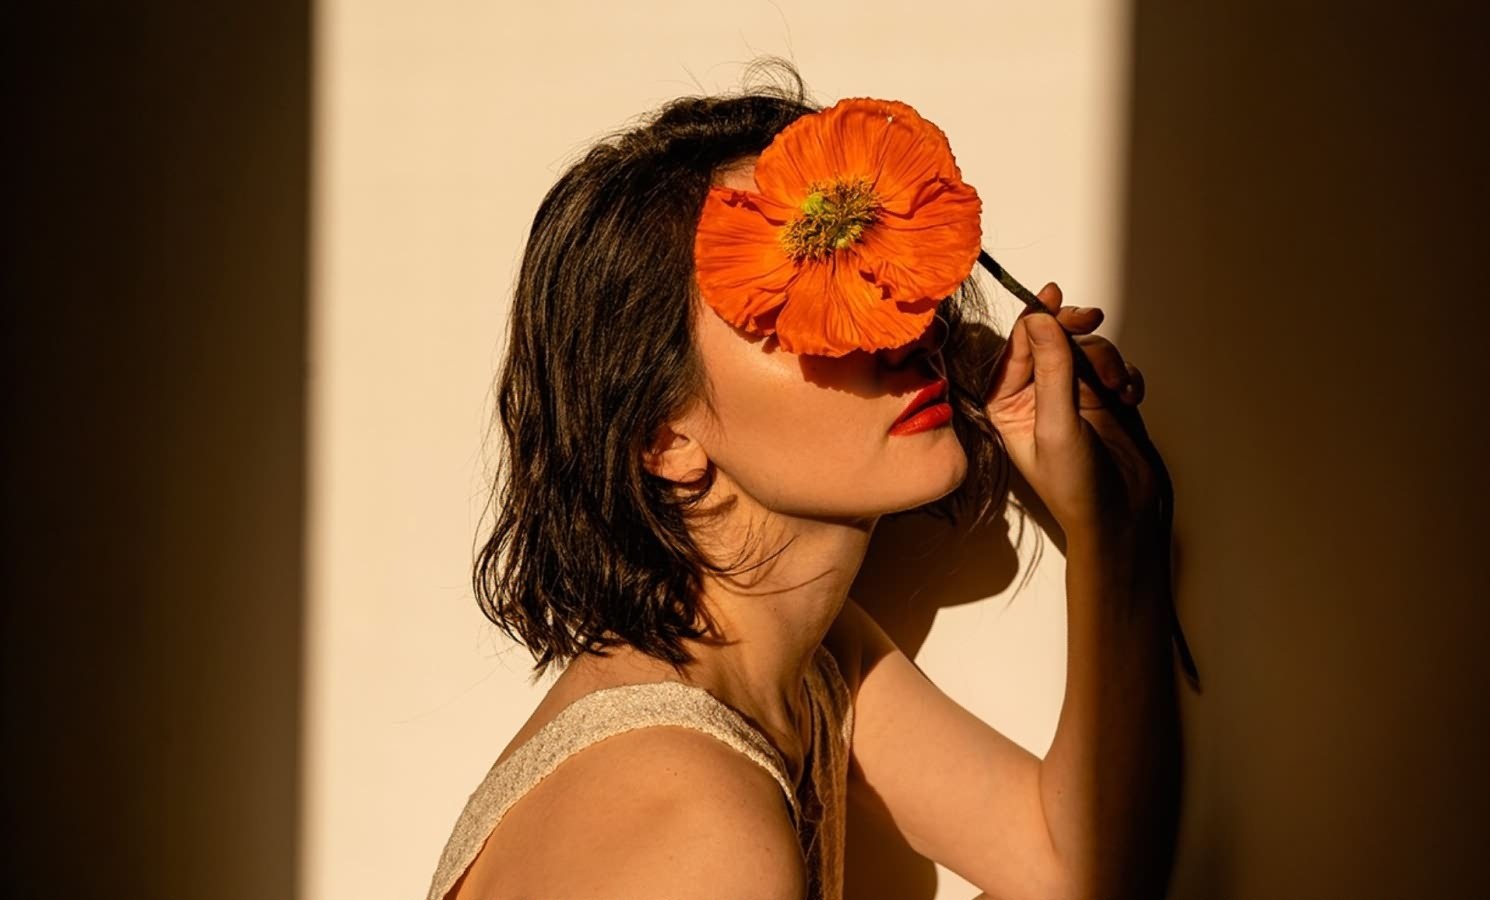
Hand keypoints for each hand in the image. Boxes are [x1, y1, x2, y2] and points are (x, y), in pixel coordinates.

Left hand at [982, 283, 1165, 543]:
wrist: (1120, 516)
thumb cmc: (1075, 484)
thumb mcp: (1058, 424)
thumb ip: (1051, 369)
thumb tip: (1039, 319)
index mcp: (1007, 401)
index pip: (1019, 345)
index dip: (1036, 317)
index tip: (1055, 297)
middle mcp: (1034, 394)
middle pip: (1053, 338)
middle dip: (1075, 331)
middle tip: (1092, 319)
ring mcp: (1070, 394)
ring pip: (1087, 349)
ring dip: (1106, 361)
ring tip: (1116, 388)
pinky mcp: (1101, 399)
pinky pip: (1114, 366)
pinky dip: (1125, 376)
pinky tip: (1128, 398)